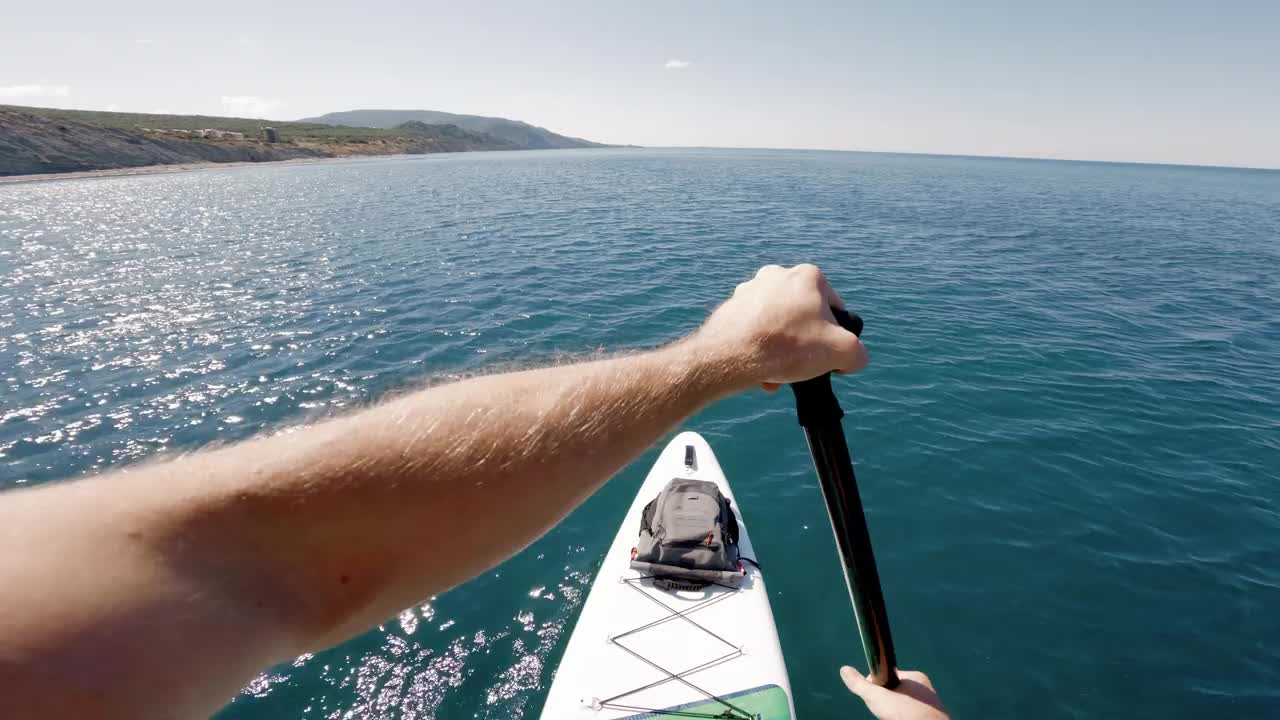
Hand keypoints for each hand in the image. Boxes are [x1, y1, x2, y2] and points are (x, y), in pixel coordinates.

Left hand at [696, 264, 867, 390]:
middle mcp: (777, 275)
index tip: (826, 354)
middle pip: (803, 317)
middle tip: (802, 366)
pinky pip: (755, 331)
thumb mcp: (842, 351)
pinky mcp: (731, 308)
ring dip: (782, 351)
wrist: (731, 355)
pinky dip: (761, 350)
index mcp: (808, 276)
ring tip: (779, 374)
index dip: (836, 335)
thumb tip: (851, 359)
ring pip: (778, 325)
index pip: (834, 308)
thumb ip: (857, 353)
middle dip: (804, 344)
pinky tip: (761, 372)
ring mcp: (750, 290)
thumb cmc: (787, 346)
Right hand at [841, 667, 949, 719]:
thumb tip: (844, 670)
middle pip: (894, 693)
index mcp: (916, 678)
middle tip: (886, 714)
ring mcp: (930, 706)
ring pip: (902, 707)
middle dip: (886, 703)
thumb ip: (860, 685)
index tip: (875, 699)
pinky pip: (911, 716)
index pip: (887, 677)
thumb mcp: (877, 698)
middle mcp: (925, 690)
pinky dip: (902, 719)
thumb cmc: (906, 715)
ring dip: (894, 714)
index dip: (876, 688)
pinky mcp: (931, 719)